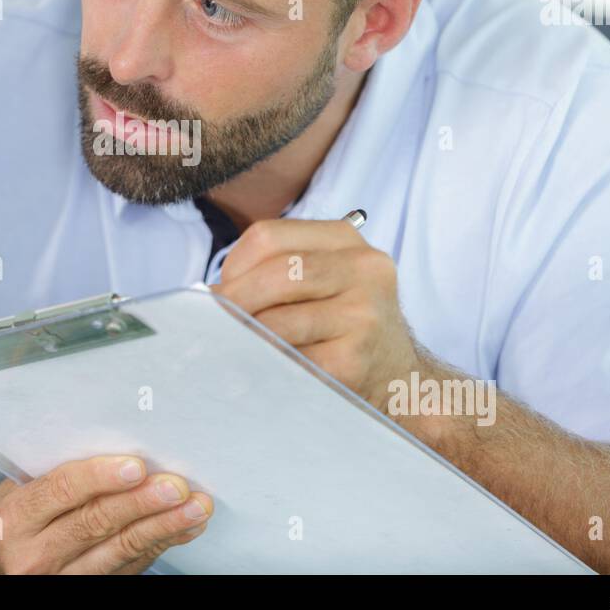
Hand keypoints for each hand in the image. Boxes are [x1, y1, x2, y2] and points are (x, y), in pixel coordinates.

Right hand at [0, 455, 212, 573]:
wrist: (0, 551)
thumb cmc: (22, 506)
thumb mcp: (26, 482)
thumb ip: (63, 467)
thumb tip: (126, 442)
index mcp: (15, 517)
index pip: (61, 491)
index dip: (100, 477)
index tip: (136, 466)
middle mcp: (34, 554)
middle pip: (95, 523)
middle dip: (141, 503)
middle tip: (176, 486)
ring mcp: (61, 578)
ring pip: (119, 549)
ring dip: (163, 526)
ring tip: (195, 507)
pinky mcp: (87, 589)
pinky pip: (131, 565)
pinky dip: (162, 543)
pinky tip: (186, 527)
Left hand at [213, 218, 418, 407]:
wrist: (397, 373)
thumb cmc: (344, 322)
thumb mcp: (323, 278)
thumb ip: (275, 271)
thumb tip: (213, 296)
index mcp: (346, 239)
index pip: (268, 237)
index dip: (232, 265)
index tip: (220, 292)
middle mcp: (363, 269)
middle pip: (275, 274)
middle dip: (233, 302)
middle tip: (212, 323)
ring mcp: (363, 315)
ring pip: (278, 321)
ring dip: (245, 337)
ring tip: (232, 345)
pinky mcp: (353, 360)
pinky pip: (290, 361)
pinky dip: (265, 366)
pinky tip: (260, 369)